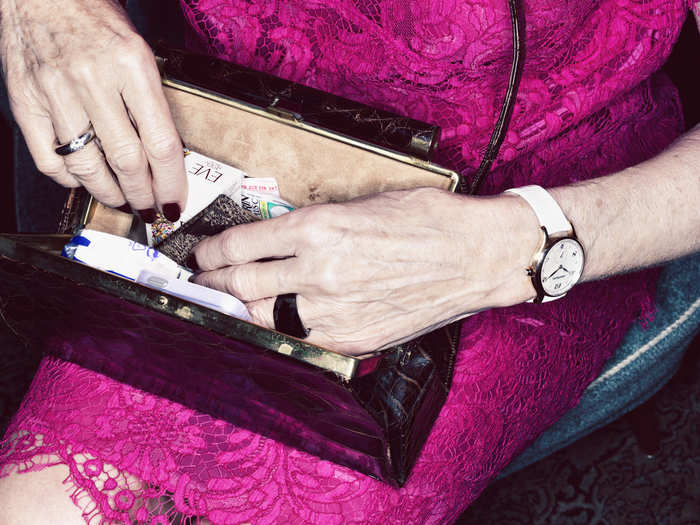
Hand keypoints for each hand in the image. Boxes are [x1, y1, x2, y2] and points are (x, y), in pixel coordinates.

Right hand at [0, 0, 185, 220]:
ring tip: (122, 200)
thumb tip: (165, 155)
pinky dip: (69, 179)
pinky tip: (82, 179)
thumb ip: (151, 100)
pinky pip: (48, 159)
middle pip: (127, 162)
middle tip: (151, 208)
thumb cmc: (94, 15)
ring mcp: (54, 91)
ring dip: (109, 193)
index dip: (172, 182)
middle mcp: (92, 80)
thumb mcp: (139, 49)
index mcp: (131, 65)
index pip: (161, 143)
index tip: (176, 201)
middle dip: (144, 195)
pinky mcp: (24, 100)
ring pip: (87, 166)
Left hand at [192, 188, 537, 354]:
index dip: (213, 251)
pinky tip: (277, 321)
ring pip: (264, 317)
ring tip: (234, 304)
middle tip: (206, 282)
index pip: (241, 244)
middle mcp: (318, 271)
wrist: (475, 255)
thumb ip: (314, 222)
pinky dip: (283, 328)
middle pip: (241, 284)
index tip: (205, 254)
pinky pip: (301, 337)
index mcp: (316, 228)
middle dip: (214, 284)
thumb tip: (280, 235)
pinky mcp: (352, 339)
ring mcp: (334, 311)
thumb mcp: (361, 204)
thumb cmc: (427, 220)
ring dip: (243, 310)